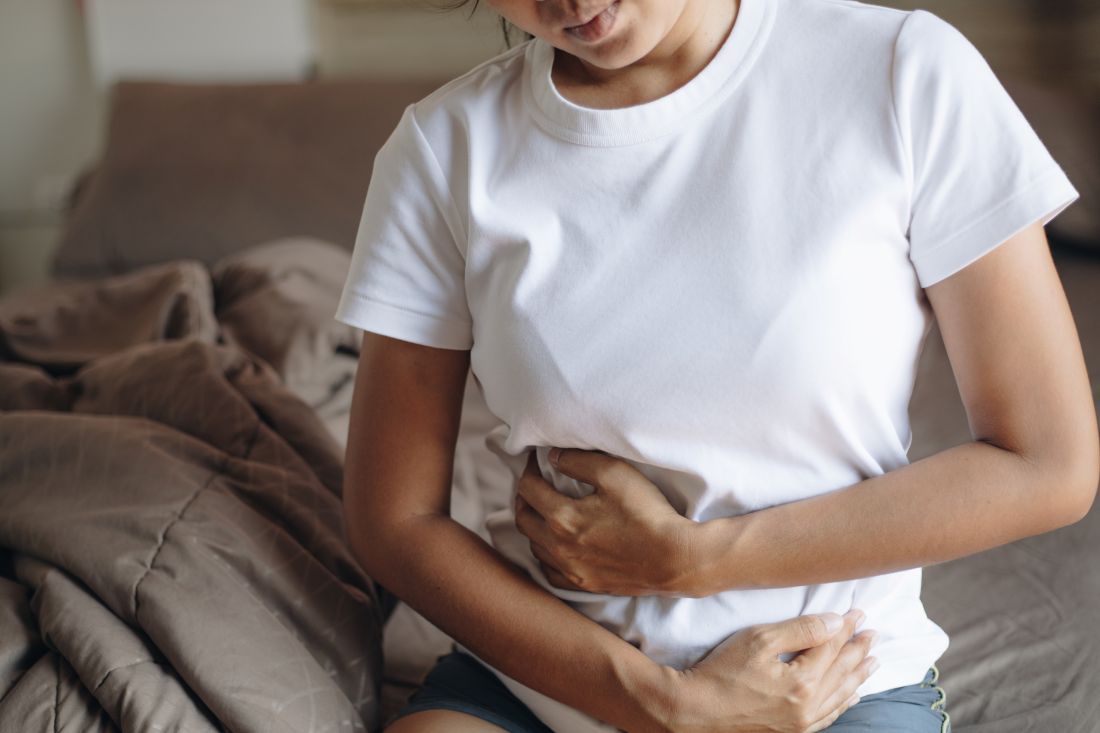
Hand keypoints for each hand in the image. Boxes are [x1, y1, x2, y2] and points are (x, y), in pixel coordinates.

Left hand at [514, 448, 698, 595]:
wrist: (674, 559)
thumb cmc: (647, 513)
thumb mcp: (615, 474)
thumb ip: (579, 461)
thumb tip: (553, 457)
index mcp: (562, 518)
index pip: (529, 489)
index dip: (530, 470)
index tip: (537, 461)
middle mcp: (559, 547)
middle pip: (524, 519)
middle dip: (525, 497)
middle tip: (534, 484)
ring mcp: (571, 570)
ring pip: (534, 547)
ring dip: (533, 526)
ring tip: (543, 511)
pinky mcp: (585, 584)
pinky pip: (550, 572)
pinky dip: (546, 555)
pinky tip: (555, 546)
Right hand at [658, 609, 878, 732]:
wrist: (695, 710)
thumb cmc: (721, 671)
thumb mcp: (758, 640)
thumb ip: (800, 630)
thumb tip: (835, 622)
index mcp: (803, 681)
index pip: (832, 647)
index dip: (846, 627)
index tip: (858, 612)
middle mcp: (808, 705)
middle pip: (841, 671)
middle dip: (858, 650)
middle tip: (874, 633)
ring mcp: (801, 723)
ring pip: (840, 695)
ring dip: (858, 675)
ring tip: (873, 660)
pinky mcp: (791, 731)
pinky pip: (828, 716)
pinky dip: (844, 702)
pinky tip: (852, 694)